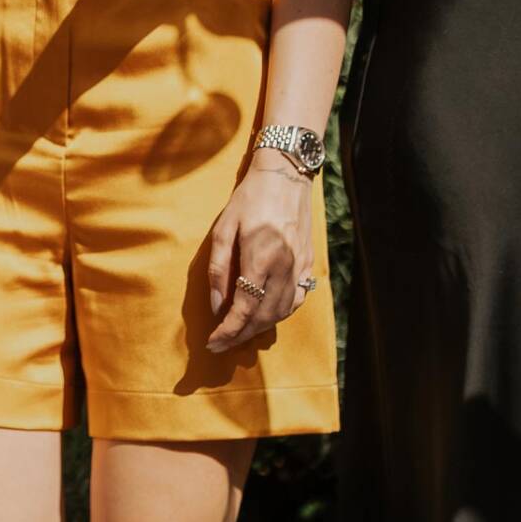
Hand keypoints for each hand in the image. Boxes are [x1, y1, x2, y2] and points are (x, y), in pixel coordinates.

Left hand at [205, 162, 317, 352]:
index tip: (212, 343)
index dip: (228, 330)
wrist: (285, 176)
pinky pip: (296, 300)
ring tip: (239, 336)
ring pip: (282, 312)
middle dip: (241, 336)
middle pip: (264, 316)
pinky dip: (280, 315)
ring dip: (260, 329)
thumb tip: (217, 306)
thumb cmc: (248, 199)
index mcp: (261, 257)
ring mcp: (300, 267)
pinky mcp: (308, 264)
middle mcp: (285, 267)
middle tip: (221, 346)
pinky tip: (266, 318)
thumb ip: (219, 269)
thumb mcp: (223, 228)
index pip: (245, 308)